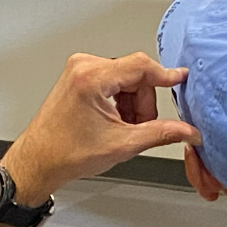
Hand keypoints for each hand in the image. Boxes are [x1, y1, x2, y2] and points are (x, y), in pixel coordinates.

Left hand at [2, 53, 199, 202]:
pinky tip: (113, 122)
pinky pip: (112, 82)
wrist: (39, 160)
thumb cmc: (66, 153)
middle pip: (135, 75)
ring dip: (132, 105)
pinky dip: (120, 102)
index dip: (165, 75)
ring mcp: (79, 70)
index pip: (141, 66)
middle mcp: (83, 67)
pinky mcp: (78, 76)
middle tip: (138, 128)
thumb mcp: (123, 144)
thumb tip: (187, 130)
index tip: (181, 79)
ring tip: (121, 129)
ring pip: (126, 80)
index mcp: (92, 78)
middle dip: (143, 104)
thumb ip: (161, 133)